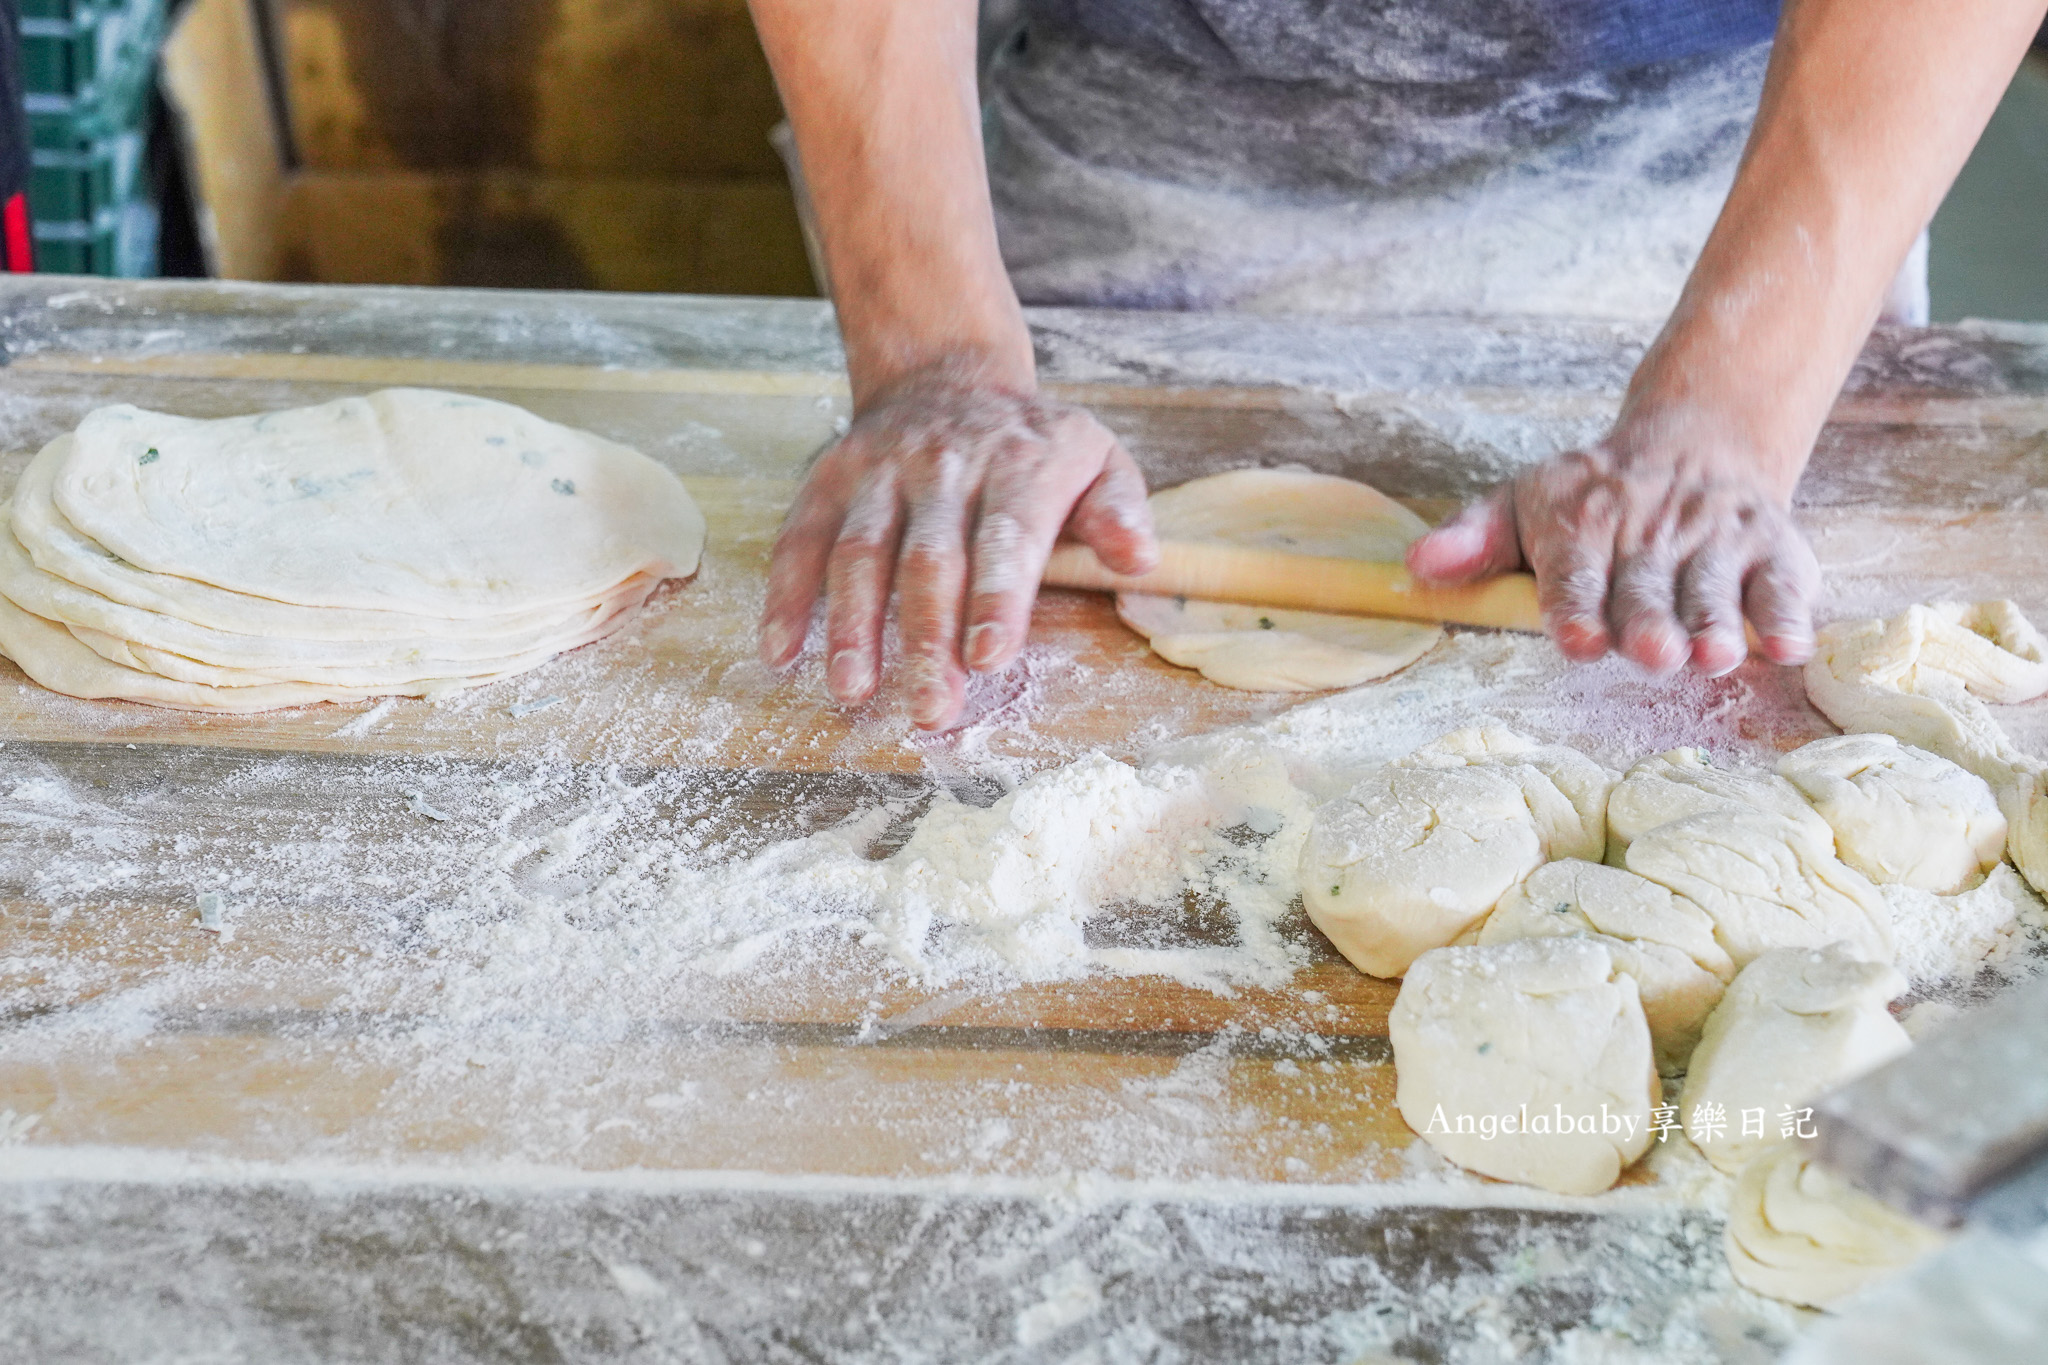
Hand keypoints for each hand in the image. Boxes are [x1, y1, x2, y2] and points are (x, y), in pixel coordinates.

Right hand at [759, 361, 1157, 728]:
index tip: (989, 659)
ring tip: (853, 689)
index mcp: (1019, 466)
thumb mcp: (1097, 458)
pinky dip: (787, 595)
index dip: (996, 600)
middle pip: (930, 558)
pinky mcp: (830, 479)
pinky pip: (801, 538)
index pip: (1007, 538)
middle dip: (926, 637)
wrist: (948, 375)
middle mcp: (944, 466)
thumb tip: (1140, 561)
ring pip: (860, 550)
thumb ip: (1120, 512)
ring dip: (852, 624)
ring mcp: (880, 472)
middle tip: (930, 708)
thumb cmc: (1032, 444)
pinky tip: (779, 649)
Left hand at [1404, 423, 1819, 677]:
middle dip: (1650, 622)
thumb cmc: (1592, 496)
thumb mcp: (1523, 502)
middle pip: (1647, 588)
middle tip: (1653, 654)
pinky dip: (1788, 616)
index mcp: (1583, 523)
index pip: (1574, 571)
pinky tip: (1786, 648)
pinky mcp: (1774, 550)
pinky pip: (1784, 585)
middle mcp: (1651, 533)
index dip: (1576, 606)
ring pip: (1715, 590)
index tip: (1578, 639)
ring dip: (1715, 624)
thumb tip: (1414, 566)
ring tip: (1711, 657)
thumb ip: (1472, 539)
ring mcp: (1716, 543)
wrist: (1699, 439)